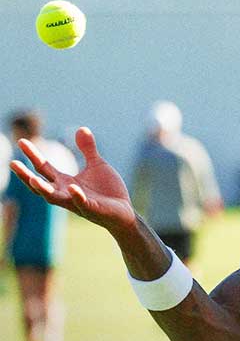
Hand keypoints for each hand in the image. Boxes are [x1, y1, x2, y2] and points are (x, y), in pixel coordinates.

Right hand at [9, 128, 135, 232]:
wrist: (124, 211)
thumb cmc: (108, 190)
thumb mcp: (96, 165)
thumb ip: (87, 149)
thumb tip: (81, 128)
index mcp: (65, 182)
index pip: (43, 168)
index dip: (33, 155)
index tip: (22, 141)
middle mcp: (65, 193)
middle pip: (41, 184)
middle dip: (26, 175)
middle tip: (13, 163)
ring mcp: (76, 202)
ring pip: (54, 198)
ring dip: (43, 189)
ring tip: (32, 178)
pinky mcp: (91, 209)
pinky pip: (81, 203)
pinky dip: (76, 196)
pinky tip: (73, 187)